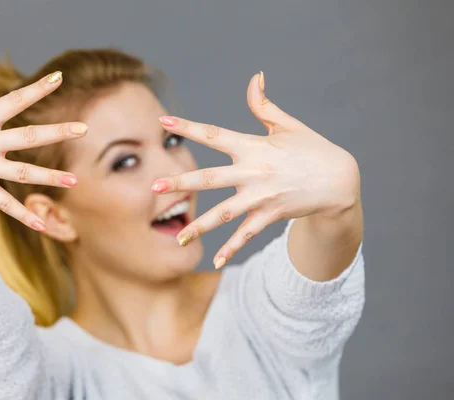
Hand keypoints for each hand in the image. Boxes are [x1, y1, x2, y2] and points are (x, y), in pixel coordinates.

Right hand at [0, 52, 86, 230]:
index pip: (12, 100)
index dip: (36, 89)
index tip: (59, 78)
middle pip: (26, 136)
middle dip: (56, 132)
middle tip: (84, 128)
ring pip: (22, 173)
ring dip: (49, 177)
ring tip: (74, 181)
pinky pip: (5, 205)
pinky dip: (24, 215)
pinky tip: (43, 225)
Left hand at [151, 72, 360, 267]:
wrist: (340, 181)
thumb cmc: (312, 149)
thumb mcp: (288, 125)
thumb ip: (264, 105)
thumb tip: (255, 77)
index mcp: (254, 146)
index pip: (214, 134)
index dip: (188, 127)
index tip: (163, 120)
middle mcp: (254, 172)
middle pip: (210, 178)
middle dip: (181, 183)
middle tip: (154, 187)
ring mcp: (261, 197)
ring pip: (224, 214)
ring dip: (199, 225)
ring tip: (178, 237)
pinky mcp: (270, 215)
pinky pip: (246, 234)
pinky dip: (232, 248)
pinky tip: (216, 260)